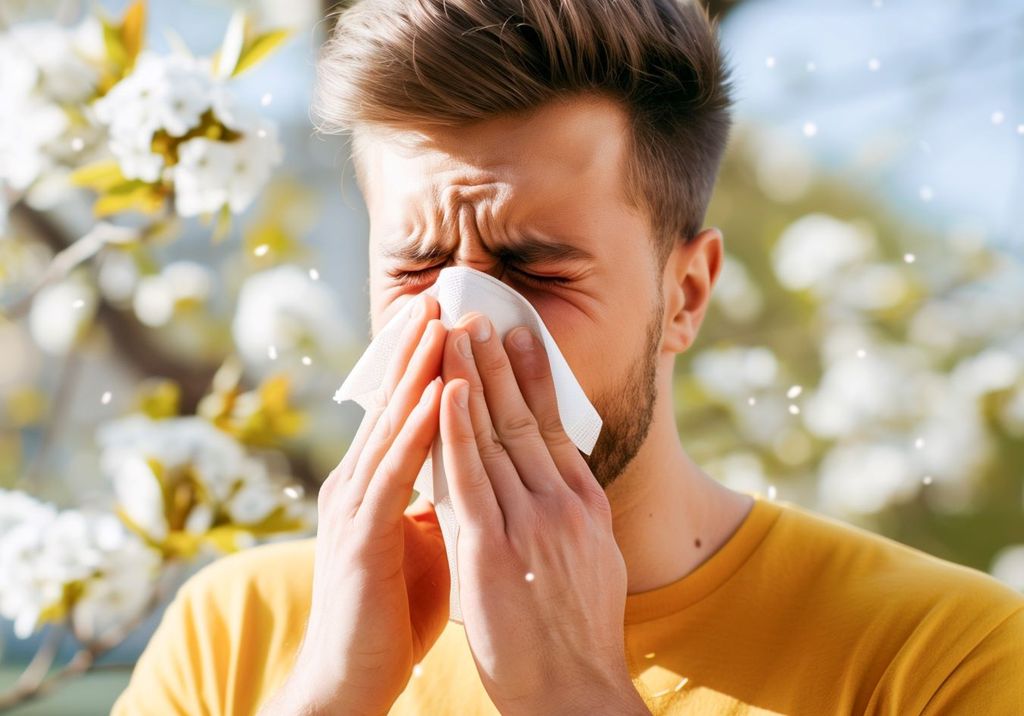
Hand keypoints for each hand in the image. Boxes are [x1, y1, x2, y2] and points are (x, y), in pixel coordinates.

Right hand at [260, 294, 450, 715]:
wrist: (353, 678)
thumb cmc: (395, 607)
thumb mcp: (427, 537)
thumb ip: (442, 496)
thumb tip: (476, 464)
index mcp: (377, 482)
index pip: (403, 410)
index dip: (423, 362)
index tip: (449, 315)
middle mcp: (359, 483)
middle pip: (391, 403)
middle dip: (415, 348)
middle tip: (438, 294)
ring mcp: (354, 507)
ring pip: (389, 426)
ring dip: (415, 372)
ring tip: (437, 322)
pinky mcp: (358, 538)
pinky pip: (391, 475)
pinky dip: (414, 432)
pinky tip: (435, 395)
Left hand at [436, 314, 648, 714]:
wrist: (575, 693)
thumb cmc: (576, 636)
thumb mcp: (589, 562)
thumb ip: (568, 517)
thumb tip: (556, 482)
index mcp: (584, 507)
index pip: (556, 427)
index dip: (534, 379)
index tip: (518, 338)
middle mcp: (562, 505)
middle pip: (526, 419)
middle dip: (498, 364)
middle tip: (481, 315)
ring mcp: (530, 524)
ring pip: (496, 436)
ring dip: (473, 379)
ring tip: (457, 332)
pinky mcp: (493, 550)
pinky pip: (470, 477)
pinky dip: (456, 430)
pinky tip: (445, 390)